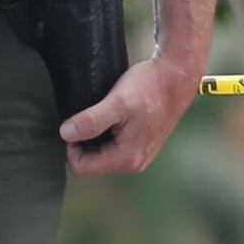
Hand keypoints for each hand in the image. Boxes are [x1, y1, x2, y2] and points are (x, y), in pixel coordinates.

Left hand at [63, 53, 198, 176]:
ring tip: (99, 114)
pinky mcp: (140, 144)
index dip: (70, 147)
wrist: (176, 76)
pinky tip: (110, 115)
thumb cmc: (151, 87)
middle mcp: (133, 162)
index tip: (74, 124)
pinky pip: (112, 147)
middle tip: (85, 117)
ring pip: (100, 155)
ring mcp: (138, 154)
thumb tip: (66, 134)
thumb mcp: (117, 102)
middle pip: (90, 164)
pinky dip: (105, 133)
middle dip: (81, 143)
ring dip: (93, 137)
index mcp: (126, 158)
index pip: (81, 168)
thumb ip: (91, 121)